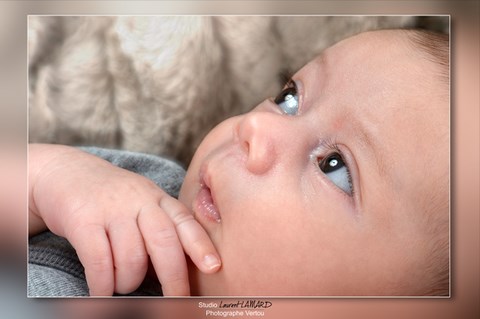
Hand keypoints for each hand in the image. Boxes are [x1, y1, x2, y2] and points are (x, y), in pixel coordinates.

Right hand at [29, 144, 220, 295]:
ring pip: (132, 257)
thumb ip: (160, 228)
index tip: (214, 267)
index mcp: (157, 198)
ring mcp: (111, 208)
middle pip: (164, 242)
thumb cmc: (111, 197)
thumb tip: (178, 272)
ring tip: (122, 286)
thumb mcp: (142, 202)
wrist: (65, 171)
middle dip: (174, 277)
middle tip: (176, 301)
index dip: (201, 245)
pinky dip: (102, 284)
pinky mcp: (83, 219)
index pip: (185, 221)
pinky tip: (101, 292)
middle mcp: (139, 200)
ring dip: (129, 282)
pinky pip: (99, 260)